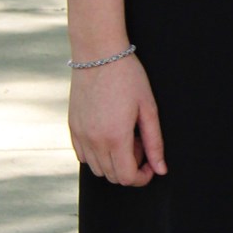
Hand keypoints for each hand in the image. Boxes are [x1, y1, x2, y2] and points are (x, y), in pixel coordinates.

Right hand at [69, 54, 166, 185]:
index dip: (142, 177)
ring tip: (124, 137)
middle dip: (130, 167)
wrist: (98, 55)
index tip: (150, 165)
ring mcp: (80, 134)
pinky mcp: (72, 127)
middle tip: (138, 142)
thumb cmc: (128, 77)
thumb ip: (154, 143)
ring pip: (97, 169)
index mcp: (115, 137)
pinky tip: (107, 134)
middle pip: (112, 176)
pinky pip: (83, 155)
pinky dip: (96, 154)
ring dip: (113, 162)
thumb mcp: (148, 109)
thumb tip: (161, 169)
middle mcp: (94, 140)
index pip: (126, 177)